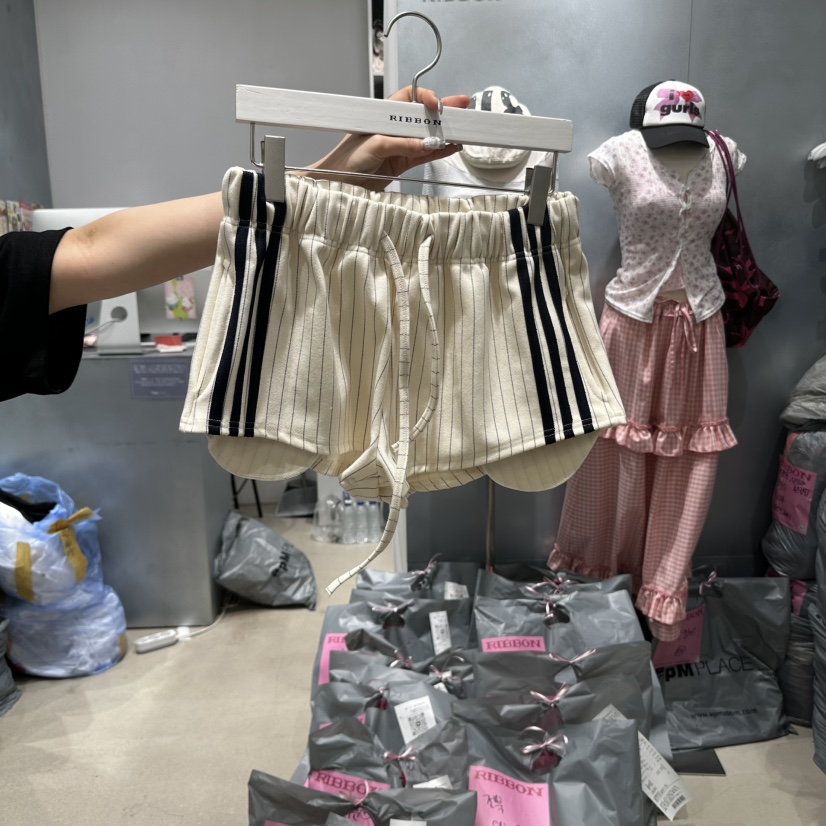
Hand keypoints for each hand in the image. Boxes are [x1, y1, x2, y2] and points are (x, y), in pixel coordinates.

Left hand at [301, 85, 470, 189]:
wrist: (338, 183)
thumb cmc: (346, 160)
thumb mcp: (375, 146)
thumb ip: (402, 144)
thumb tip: (425, 144)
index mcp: (384, 115)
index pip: (410, 98)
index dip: (426, 98)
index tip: (438, 105)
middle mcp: (393, 128)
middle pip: (423, 116)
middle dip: (443, 112)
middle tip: (463, 108)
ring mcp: (400, 145)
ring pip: (427, 136)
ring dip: (444, 133)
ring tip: (462, 130)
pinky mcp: (402, 162)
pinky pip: (425, 154)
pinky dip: (439, 151)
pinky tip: (451, 147)